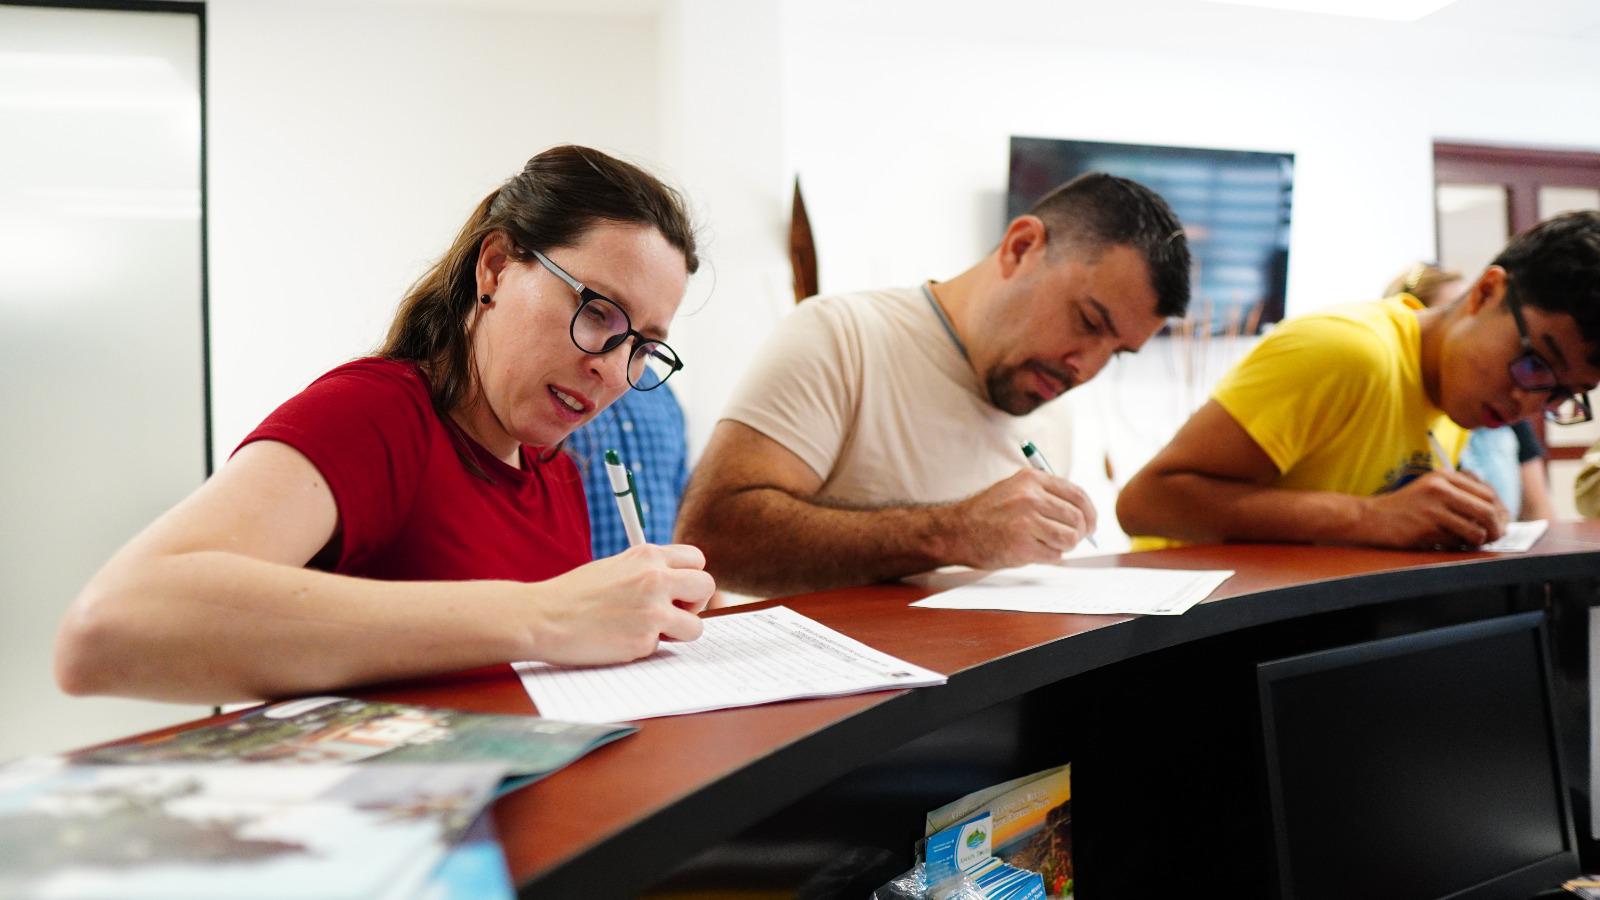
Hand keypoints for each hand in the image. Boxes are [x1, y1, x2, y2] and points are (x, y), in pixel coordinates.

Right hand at [527, 543, 715, 664]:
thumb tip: (676, 585)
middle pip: (706, 586)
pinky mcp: (644, 640)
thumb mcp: (616, 567)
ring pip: (697, 626)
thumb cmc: (574, 594)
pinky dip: (647, 647)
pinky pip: (663, 647)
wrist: (544, 617)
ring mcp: (652, 610)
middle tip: (672, 612)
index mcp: (647, 555)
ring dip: (678, 632)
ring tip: (650, 631)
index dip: (689, 578)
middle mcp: (655, 578)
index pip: (696, 560)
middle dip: (695, 603)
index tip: (677, 591)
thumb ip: (647, 571)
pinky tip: (621, 640)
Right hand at [938, 469, 1096, 569]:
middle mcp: (1029, 498)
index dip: (1090, 511)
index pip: (1077, 494)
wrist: (956, 531)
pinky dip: (1051, 556)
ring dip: (1066, 546)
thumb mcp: (1015, 489)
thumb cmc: (988, 513)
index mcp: (1031, 480)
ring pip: (1070, 538)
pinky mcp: (1021, 546)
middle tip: (1074, 539)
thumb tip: (1084, 515)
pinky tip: (1036, 551)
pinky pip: (1054, 555)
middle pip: (1077, 518)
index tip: (1091, 523)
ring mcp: (1025, 522)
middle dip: (1081, 532)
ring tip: (1051, 545)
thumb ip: (1046, 495)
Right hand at [1361, 470, 1509, 549]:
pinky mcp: (1426, 530)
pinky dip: (1457, 546)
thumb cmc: (1405, 507)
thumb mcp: (1431, 488)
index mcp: (1444, 476)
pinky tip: (1446, 542)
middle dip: (1497, 528)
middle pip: (1488, 511)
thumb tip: (1499, 515)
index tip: (1500, 522)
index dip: (1500, 511)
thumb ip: (1460, 494)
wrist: (1370, 518)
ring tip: (1469, 541)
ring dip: (1478, 541)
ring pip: (1476, 530)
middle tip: (1495, 537)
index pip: (1487, 494)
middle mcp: (1440, 489)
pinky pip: (1456, 543)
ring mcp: (1432, 510)